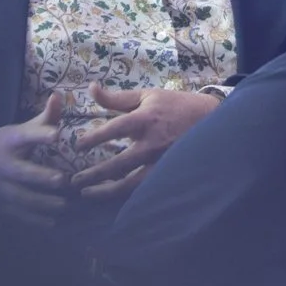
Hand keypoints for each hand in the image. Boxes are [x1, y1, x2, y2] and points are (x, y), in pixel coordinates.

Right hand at [0, 93, 70, 226]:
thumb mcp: (16, 131)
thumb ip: (42, 119)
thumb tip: (59, 96)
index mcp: (10, 142)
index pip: (26, 136)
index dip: (40, 135)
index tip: (56, 135)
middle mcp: (5, 165)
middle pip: (23, 172)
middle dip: (42, 177)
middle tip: (63, 180)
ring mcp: (0, 187)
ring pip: (23, 197)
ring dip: (43, 203)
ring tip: (64, 205)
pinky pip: (17, 214)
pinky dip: (33, 220)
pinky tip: (51, 223)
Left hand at [68, 83, 221, 199]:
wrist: (211, 120)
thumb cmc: (175, 105)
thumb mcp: (147, 95)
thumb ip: (117, 97)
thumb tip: (91, 88)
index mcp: (146, 119)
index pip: (114, 130)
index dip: (94, 138)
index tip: (77, 146)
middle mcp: (152, 143)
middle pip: (119, 164)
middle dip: (94, 174)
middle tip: (74, 181)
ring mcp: (161, 162)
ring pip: (131, 183)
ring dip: (107, 191)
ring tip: (88, 194)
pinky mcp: (168, 173)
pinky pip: (144, 189)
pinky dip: (125, 195)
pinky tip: (111, 197)